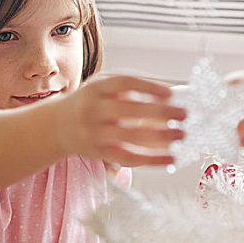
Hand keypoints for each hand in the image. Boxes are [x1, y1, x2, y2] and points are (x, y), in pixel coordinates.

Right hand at [60, 75, 185, 166]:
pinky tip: (171, 157)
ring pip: (131, 137)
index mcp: (97, 88)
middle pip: (130, 110)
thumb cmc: (92, 102)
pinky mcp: (100, 153)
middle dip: (160, 113)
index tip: (171, 92)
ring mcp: (95, 133)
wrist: (59, 125)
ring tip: (182, 135)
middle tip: (184, 114)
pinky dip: (152, 159)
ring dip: (161, 137)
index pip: (124, 83)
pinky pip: (130, 158)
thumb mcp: (104, 87)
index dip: (148, 87)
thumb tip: (171, 95)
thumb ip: (131, 88)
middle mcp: (93, 109)